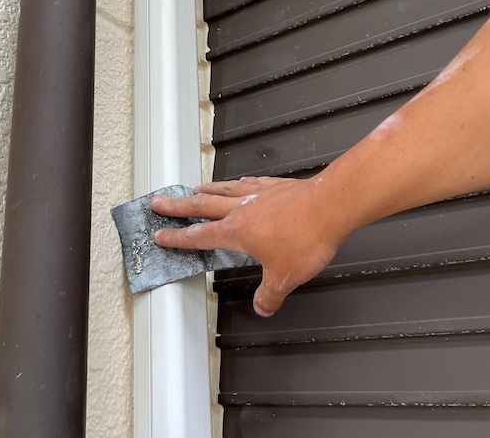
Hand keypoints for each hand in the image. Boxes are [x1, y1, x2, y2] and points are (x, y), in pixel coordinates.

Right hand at [151, 175, 353, 316]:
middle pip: (201, 205)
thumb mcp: (285, 277)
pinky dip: (238, 183)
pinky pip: (249, 182)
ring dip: (204, 190)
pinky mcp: (275, 185)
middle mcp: (241, 208)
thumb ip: (269, 295)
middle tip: (159, 202)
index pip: (199, 236)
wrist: (330, 205)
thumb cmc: (307, 236)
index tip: (160, 235)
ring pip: (222, 189)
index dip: (177, 237)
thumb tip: (262, 307)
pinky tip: (239, 182)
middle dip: (177, 206)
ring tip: (192, 189)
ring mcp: (258, 194)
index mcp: (237, 231)